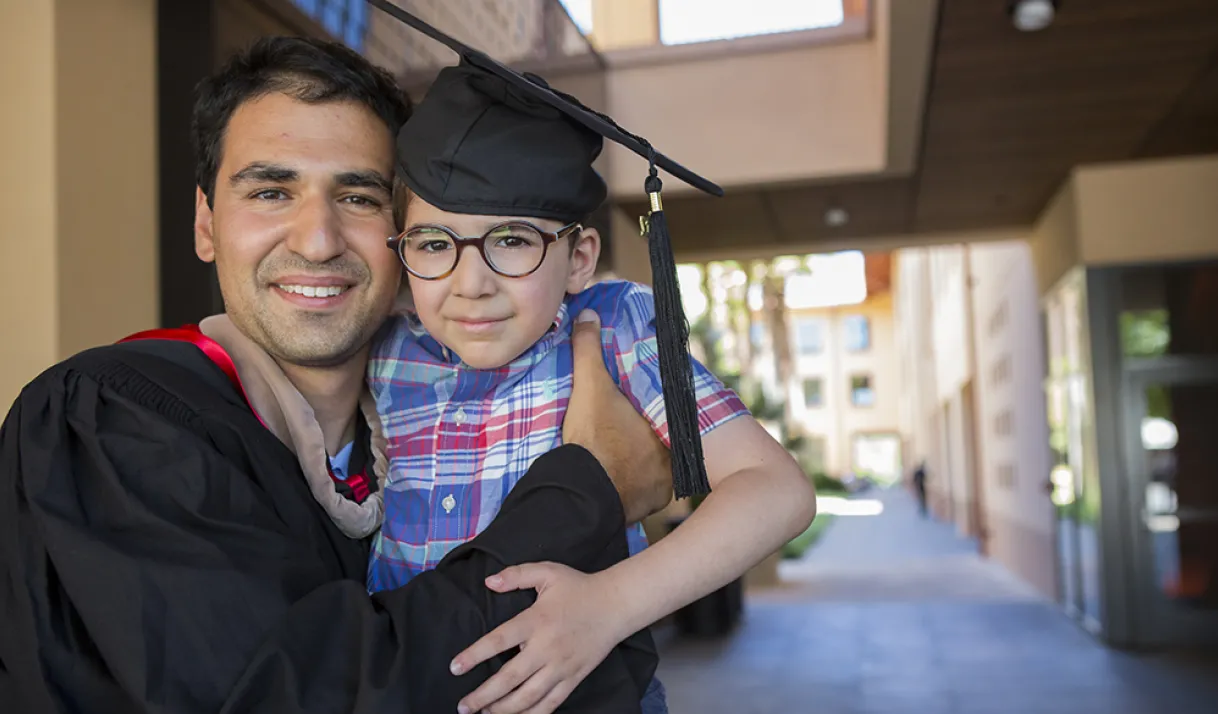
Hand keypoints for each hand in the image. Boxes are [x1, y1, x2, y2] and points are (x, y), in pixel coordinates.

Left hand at [451, 563, 626, 713]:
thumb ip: (516, 575)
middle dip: (483, 696)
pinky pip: (550, 704)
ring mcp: (561, 667)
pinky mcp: (573, 679)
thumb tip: (489, 582)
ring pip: (528, 697)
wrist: (616, 605)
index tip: (455, 668)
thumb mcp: (547, 572)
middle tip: (463, 706)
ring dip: (503, 710)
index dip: (474, 655)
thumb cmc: (578, 587)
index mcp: (536, 620)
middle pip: (509, 678)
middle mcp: (546, 648)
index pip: (498, 641)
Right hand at [564, 310, 671, 521]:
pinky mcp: (650, 506)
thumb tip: (588, 315)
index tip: (644, 405)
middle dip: (650, 436)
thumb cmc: (595, 438)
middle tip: (630, 430)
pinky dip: (636, 487)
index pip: (670, 411)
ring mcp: (664, 484)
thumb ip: (589, 350)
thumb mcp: (590, 387)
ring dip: (644, 463)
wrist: (583, 492)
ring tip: (624, 454)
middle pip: (665, 440)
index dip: (657, 407)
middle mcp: (673, 456)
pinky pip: (647, 492)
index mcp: (667, 424)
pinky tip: (622, 479)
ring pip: (657, 468)